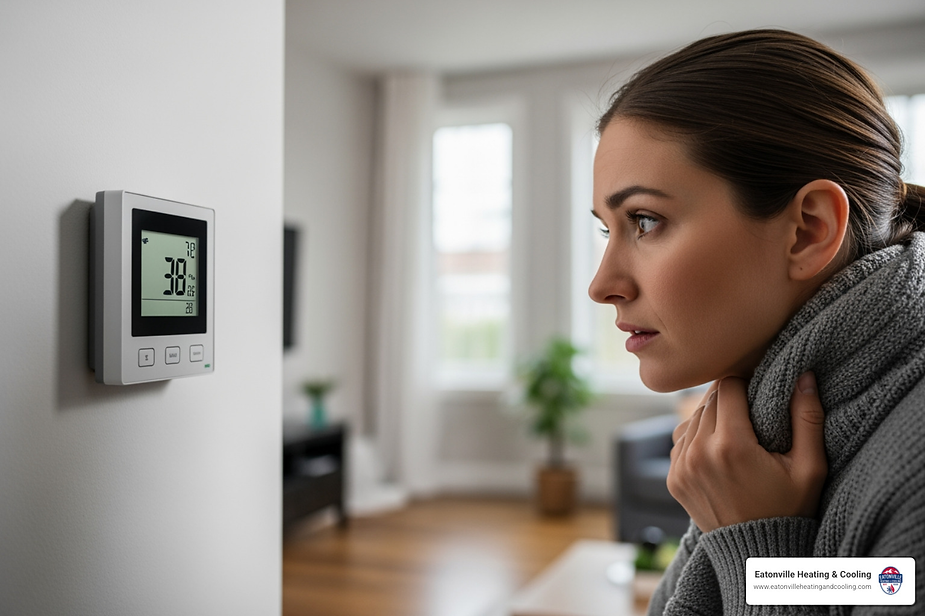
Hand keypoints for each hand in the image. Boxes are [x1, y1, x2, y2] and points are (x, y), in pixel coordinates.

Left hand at [667, 373, 826, 532]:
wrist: (758, 556)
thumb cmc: (789, 510)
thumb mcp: (809, 468)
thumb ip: (807, 418)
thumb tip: (803, 375)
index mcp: (730, 445)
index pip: (728, 387)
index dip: (746, 385)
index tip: (759, 395)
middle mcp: (698, 452)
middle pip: (709, 401)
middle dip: (730, 402)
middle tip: (752, 416)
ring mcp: (681, 467)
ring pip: (693, 419)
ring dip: (712, 419)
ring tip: (737, 434)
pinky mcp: (673, 478)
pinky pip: (680, 441)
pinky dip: (697, 439)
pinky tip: (719, 452)